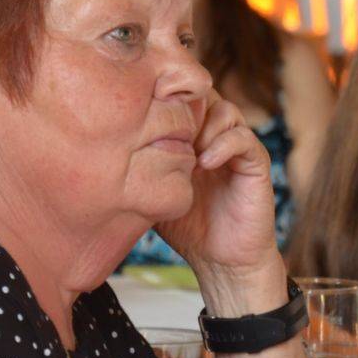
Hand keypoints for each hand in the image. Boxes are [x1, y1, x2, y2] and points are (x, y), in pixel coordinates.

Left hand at [154, 91, 279, 288]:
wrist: (222, 261)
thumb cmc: (187, 228)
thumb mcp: (152, 191)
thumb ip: (138, 167)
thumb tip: (101, 150)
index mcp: (192, 138)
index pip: (181, 100)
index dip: (165, 101)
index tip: (144, 117)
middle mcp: (216, 137)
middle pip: (204, 96)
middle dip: (184, 108)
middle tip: (164, 128)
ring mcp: (237, 148)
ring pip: (225, 110)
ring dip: (203, 124)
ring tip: (186, 150)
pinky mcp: (255, 163)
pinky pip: (243, 138)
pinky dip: (223, 144)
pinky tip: (204, 163)